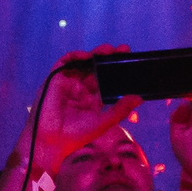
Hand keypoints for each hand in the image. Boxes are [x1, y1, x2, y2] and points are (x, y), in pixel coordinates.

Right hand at [33, 48, 138, 174]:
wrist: (52, 141)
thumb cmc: (77, 135)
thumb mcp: (103, 122)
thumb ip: (120, 110)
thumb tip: (139, 98)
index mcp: (91, 100)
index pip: (106, 81)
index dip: (116, 72)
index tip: (129, 62)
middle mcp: (80, 90)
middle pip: (96, 69)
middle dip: (109, 59)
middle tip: (124, 50)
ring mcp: (68, 83)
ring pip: (83, 64)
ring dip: (95, 55)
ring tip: (109, 49)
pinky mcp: (55, 79)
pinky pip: (65, 63)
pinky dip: (75, 57)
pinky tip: (87, 55)